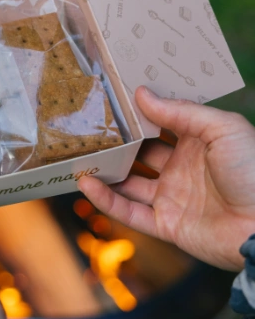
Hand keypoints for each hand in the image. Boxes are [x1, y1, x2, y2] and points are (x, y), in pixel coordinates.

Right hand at [78, 86, 254, 270]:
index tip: (112, 96)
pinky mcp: (167, 224)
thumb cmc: (254, 171)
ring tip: (80, 154)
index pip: (161, 122)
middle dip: (117, 140)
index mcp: (198, 142)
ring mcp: (173, 196)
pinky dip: (106, 199)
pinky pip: (130, 212)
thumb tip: (142, 95)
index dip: (139, 111)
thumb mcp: (223, 129)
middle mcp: (182, 168)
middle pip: (140, 151)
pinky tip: (87, 183)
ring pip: (129, 182)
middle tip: (88, 125)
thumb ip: (181, 113)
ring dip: (106, 169)